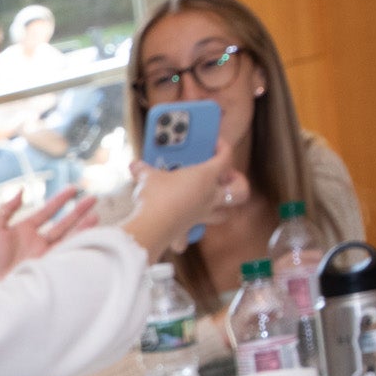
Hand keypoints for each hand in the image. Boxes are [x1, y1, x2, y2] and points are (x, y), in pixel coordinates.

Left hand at [0, 186, 98, 285]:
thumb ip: (6, 209)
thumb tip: (21, 190)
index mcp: (24, 230)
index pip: (46, 212)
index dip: (59, 200)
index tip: (73, 189)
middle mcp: (37, 242)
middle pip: (63, 223)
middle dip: (78, 211)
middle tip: (93, 198)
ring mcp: (44, 255)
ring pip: (68, 237)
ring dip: (82, 227)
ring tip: (96, 216)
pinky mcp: (48, 267)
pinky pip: (66, 253)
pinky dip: (77, 245)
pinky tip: (89, 236)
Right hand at [123, 153, 242, 256]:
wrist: (150, 228)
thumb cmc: (157, 197)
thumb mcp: (149, 177)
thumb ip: (144, 170)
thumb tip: (135, 166)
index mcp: (206, 176)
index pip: (226, 159)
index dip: (223, 149)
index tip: (215, 145)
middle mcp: (210, 196)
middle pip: (240, 191)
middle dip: (238, 183)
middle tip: (226, 176)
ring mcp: (202, 214)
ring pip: (227, 212)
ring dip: (225, 206)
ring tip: (214, 198)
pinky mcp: (190, 228)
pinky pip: (199, 229)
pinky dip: (198, 226)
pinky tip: (189, 222)